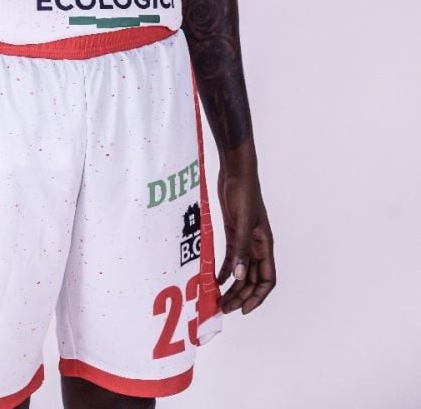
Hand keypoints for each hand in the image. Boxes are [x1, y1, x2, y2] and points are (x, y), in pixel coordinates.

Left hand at [216, 166, 275, 313]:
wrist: (236, 172)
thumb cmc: (244, 193)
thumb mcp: (243, 221)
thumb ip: (241, 248)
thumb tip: (238, 277)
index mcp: (265, 244)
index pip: (266, 279)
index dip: (257, 297)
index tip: (243, 309)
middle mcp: (257, 246)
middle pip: (251, 279)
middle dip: (240, 296)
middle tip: (224, 309)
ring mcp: (245, 240)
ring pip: (241, 271)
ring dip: (232, 287)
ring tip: (218, 300)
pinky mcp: (233, 232)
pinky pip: (230, 258)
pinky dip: (224, 270)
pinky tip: (215, 280)